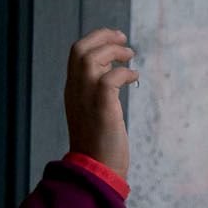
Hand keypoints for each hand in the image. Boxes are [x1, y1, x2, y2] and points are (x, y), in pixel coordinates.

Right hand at [64, 27, 137, 176]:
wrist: (96, 170)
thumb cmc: (99, 145)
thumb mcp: (93, 113)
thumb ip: (97, 94)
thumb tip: (114, 78)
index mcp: (72, 91)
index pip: (76, 54)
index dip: (95, 40)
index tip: (114, 40)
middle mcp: (75, 91)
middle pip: (80, 49)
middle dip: (102, 36)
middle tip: (123, 37)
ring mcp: (85, 98)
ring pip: (91, 58)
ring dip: (113, 51)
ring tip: (130, 55)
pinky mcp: (101, 107)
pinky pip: (110, 78)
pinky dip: (125, 73)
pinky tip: (135, 78)